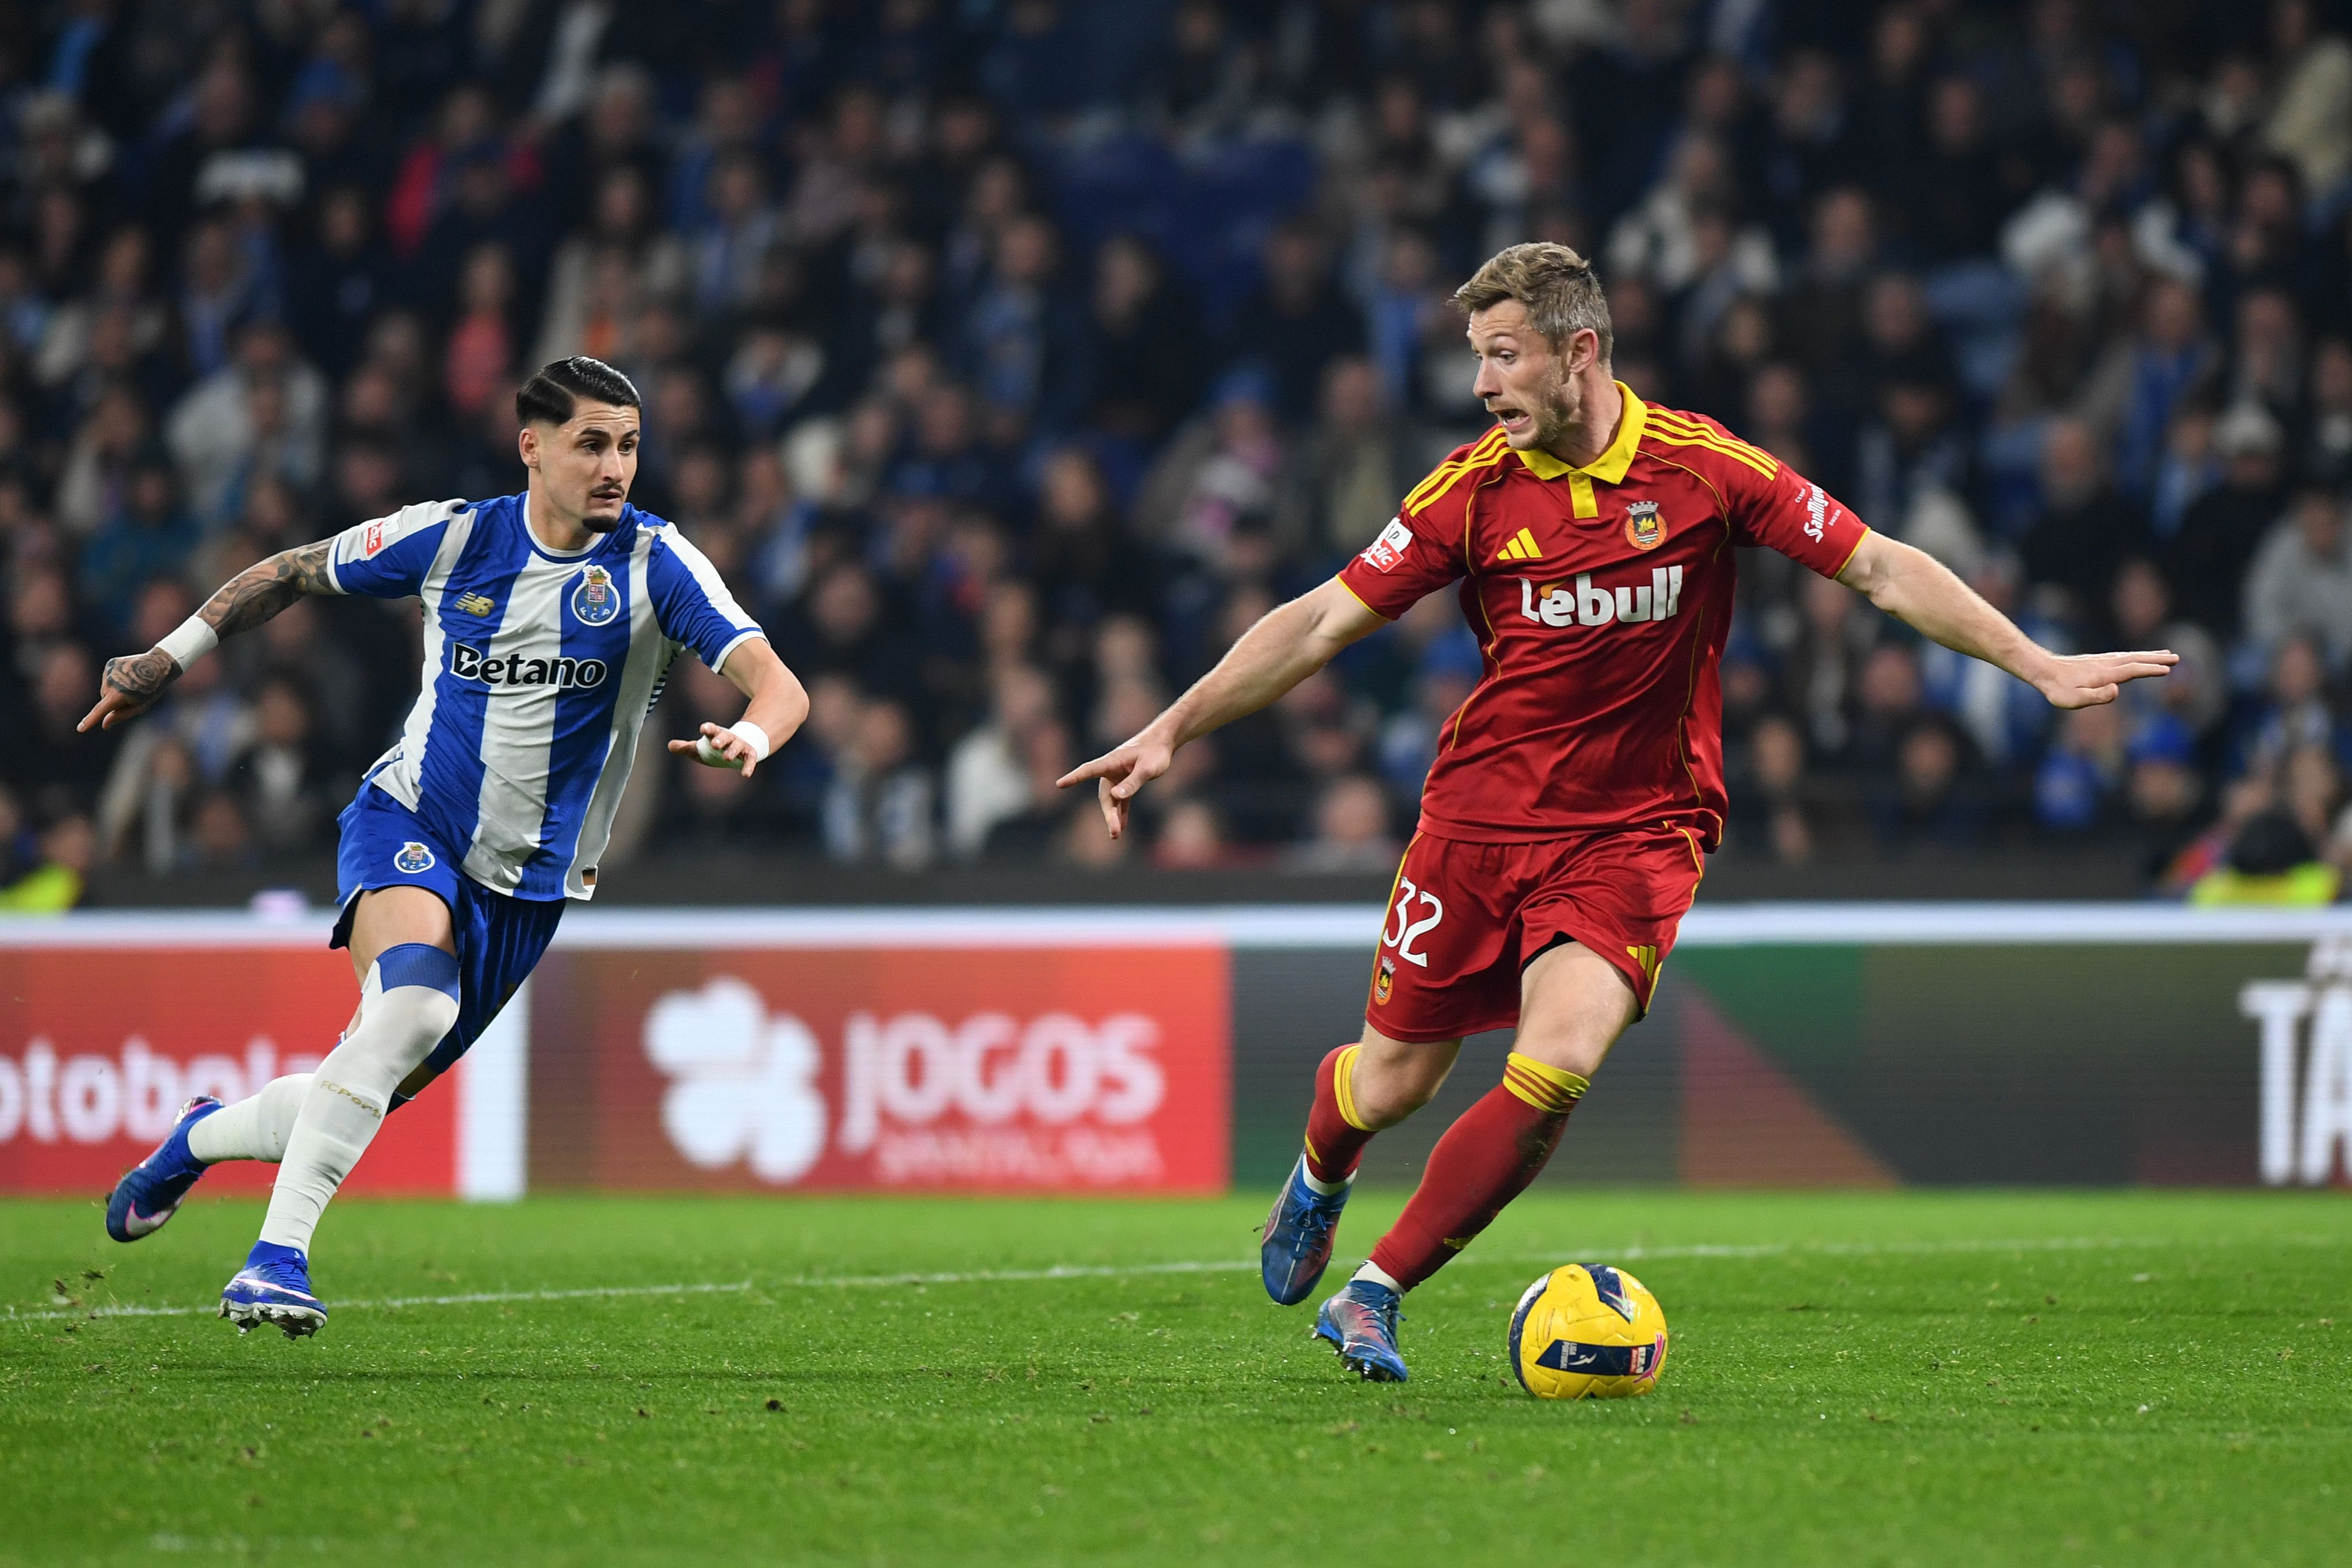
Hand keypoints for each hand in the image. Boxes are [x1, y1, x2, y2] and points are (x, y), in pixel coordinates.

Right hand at [77, 649, 179, 732]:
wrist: (160, 663)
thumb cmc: (153, 688)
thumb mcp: (141, 705)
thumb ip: (121, 715)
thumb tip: (104, 724)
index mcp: (120, 694)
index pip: (101, 710)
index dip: (90, 720)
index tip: (80, 729)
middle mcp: (111, 681)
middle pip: (104, 699)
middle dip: (115, 701)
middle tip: (133, 693)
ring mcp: (109, 670)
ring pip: (105, 689)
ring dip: (115, 690)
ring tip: (132, 683)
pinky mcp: (109, 664)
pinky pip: (107, 678)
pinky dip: (115, 680)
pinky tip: (128, 675)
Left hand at [669, 721, 764, 776]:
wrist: (740, 745)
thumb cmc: (715, 747)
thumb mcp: (699, 747)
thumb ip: (685, 747)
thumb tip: (670, 745)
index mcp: (715, 734)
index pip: (711, 729)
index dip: (708, 728)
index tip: (703, 729)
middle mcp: (729, 737)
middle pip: (725, 736)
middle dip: (720, 739)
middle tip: (714, 744)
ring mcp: (740, 745)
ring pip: (737, 746)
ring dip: (732, 751)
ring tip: (727, 758)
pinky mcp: (750, 754)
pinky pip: (750, 760)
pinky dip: (748, 766)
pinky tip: (746, 775)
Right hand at [1057, 732, 1174, 839]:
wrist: (1163, 743)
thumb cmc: (1155, 752)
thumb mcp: (1147, 768)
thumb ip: (1132, 782)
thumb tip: (1115, 796)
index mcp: (1112, 762)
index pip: (1088, 770)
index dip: (1074, 778)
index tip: (1059, 784)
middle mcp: (1111, 771)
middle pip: (1105, 796)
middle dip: (1108, 814)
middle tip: (1114, 832)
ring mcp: (1118, 778)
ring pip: (1112, 801)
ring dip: (1113, 817)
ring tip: (1115, 835)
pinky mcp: (1127, 783)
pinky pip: (1121, 801)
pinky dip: (1121, 812)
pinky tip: (1122, 827)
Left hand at [2031, 649, 2178, 708]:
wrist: (2042, 670)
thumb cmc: (2057, 689)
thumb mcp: (2074, 699)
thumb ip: (2096, 696)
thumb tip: (2117, 690)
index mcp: (2105, 674)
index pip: (2133, 670)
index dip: (2150, 670)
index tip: (2168, 669)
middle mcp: (2106, 664)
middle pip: (2136, 659)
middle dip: (2156, 659)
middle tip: (2176, 657)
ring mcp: (2102, 661)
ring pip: (2130, 656)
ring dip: (2149, 655)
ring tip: (2165, 654)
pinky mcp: (2096, 661)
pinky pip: (2122, 656)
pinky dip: (2135, 655)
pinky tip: (2136, 657)